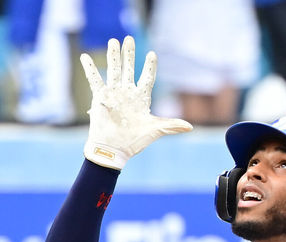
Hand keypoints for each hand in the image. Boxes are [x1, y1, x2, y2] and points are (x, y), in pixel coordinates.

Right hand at [80, 36, 191, 169]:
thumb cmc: (135, 141)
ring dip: (113, 56)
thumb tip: (190, 127)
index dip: (149, 67)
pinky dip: (90, 69)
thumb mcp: (155, 130)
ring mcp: (114, 94)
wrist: (115, 149)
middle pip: (129, 69)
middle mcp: (127, 93)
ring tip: (114, 41)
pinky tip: (85, 57)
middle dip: (129, 54)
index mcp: (141, 99)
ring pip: (113, 70)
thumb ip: (171, 125)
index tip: (152, 54)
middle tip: (129, 39)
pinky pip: (94, 80)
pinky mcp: (100, 97)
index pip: (147, 78)